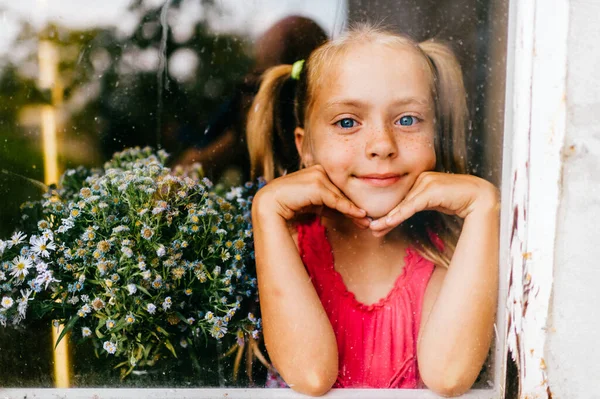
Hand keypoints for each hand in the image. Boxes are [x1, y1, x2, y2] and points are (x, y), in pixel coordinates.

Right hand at [252, 165, 369, 226]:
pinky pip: (336, 199)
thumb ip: (329, 205)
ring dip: (354, 210)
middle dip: (354, 207)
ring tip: (366, 221)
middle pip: (341, 191)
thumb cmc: (289, 208)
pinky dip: (349, 208)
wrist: (270, 207)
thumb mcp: (314, 206)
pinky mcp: (317, 183)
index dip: (349, 203)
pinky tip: (359, 215)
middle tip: (368, 221)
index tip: (362, 216)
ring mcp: (317, 174)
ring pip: (341, 196)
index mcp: (317, 172)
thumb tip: (350, 213)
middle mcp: (318, 170)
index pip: (337, 189)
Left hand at [369, 172, 498, 236]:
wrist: (479, 197)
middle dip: (384, 217)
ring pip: (403, 204)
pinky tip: (389, 222)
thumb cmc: (458, 201)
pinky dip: (400, 214)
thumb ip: (417, 206)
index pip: (400, 199)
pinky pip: (412, 205)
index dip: (388, 213)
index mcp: (419, 179)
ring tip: (375, 228)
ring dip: (388, 218)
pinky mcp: (431, 189)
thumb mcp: (433, 204)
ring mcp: (426, 181)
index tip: (377, 225)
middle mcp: (420, 178)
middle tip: (371, 229)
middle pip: (398, 201)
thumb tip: (400, 216)